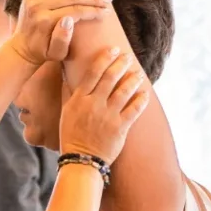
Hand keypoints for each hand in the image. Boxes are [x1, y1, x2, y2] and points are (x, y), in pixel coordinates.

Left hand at [10, 0, 107, 67]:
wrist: (23, 47)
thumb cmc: (44, 51)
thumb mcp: (56, 53)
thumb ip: (63, 39)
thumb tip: (69, 19)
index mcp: (45, 21)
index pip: (75, 11)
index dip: (93, 11)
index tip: (106, 12)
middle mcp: (37, 6)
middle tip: (106, 0)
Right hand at [58, 47, 149, 165]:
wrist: (80, 161)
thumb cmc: (71, 135)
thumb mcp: (65, 112)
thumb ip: (68, 92)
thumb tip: (67, 73)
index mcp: (79, 99)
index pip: (92, 73)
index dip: (104, 59)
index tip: (113, 49)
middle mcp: (94, 105)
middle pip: (110, 78)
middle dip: (120, 64)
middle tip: (128, 57)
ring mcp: (108, 116)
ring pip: (124, 91)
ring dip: (133, 79)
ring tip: (138, 73)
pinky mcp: (120, 128)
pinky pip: (134, 110)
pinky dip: (140, 100)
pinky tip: (145, 93)